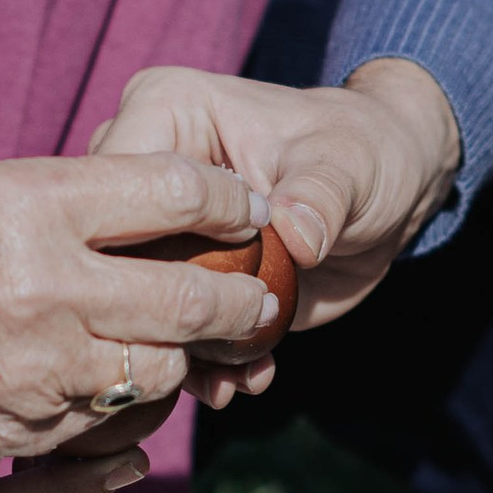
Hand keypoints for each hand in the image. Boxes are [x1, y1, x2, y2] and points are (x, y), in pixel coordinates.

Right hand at [0, 156, 272, 492]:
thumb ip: (36, 210)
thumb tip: (99, 213)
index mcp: (30, 199)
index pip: (176, 188)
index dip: (227, 199)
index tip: (243, 207)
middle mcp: (53, 280)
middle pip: (196, 291)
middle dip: (238, 294)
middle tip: (254, 294)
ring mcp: (44, 365)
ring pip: (161, 368)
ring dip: (177, 359)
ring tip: (180, 348)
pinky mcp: (26, 432)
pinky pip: (105, 421)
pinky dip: (117, 406)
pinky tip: (105, 389)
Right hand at [92, 60, 460, 395]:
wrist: (384, 198)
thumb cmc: (360, 153)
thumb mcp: (346, 166)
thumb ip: (318, 196)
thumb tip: (298, 234)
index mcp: (161, 111)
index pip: (116, 177)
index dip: (140, 239)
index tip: (201, 289)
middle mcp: (141, 170)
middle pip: (108, 248)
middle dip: (156, 311)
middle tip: (219, 347)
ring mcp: (153, 230)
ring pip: (131, 299)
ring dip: (178, 353)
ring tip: (233, 381)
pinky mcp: (177, 280)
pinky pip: (167, 330)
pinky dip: (202, 367)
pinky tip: (246, 381)